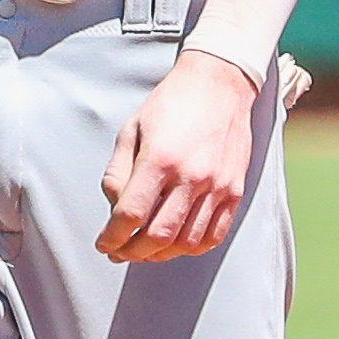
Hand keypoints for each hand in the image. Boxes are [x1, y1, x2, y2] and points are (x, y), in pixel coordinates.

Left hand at [99, 52, 263, 263]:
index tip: (103, 243)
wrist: (220, 83)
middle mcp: (191, 176)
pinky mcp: (235, 190)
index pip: (130, 215)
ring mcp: (217, 186)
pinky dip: (192, 248)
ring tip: (145, 250)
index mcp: (159, 158)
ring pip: (186, 242)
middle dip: (132, 252)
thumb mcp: (132, 129)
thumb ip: (118, 172)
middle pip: (158, 236)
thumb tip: (115, 210)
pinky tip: (176, 244)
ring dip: (161, 254)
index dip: (112, 237)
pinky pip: (215, 235)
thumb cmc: (171, 104)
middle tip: (119, 252)